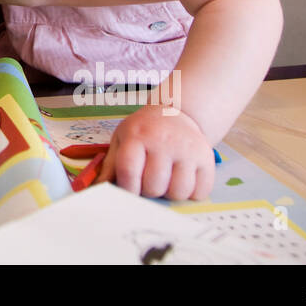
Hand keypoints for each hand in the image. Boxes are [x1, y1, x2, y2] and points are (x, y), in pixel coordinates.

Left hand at [98, 106, 214, 200]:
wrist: (176, 112)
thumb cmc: (145, 130)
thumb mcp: (122, 138)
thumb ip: (110, 164)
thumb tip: (98, 189)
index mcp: (138, 135)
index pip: (128, 172)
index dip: (126, 188)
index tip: (129, 189)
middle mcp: (164, 141)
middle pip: (154, 186)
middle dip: (148, 190)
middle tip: (149, 180)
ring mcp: (187, 149)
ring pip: (178, 192)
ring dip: (170, 193)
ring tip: (166, 179)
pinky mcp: (207, 158)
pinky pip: (200, 192)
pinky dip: (191, 193)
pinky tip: (184, 178)